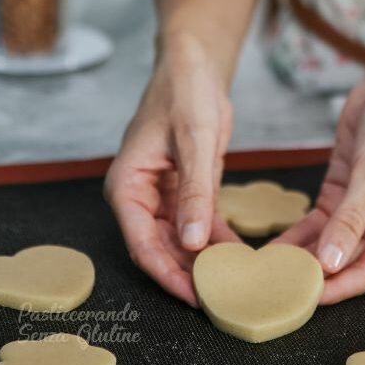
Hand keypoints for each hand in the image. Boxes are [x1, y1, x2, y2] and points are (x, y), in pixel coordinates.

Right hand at [103, 32, 239, 305]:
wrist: (194, 66)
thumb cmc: (184, 93)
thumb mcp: (194, 140)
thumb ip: (194, 191)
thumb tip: (193, 242)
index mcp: (126, 186)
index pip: (142, 243)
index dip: (168, 273)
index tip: (194, 298)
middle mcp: (139, 196)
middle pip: (160, 248)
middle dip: (187, 273)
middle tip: (220, 298)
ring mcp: (161, 195)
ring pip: (180, 240)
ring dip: (203, 260)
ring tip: (233, 282)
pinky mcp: (183, 189)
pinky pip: (197, 222)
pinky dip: (215, 238)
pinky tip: (237, 253)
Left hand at [276, 58, 364, 303]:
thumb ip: (351, 220)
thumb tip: (330, 262)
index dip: (337, 288)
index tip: (304, 299)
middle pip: (345, 263)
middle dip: (313, 275)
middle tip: (275, 289)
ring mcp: (360, 213)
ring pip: (327, 246)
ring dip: (301, 258)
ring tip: (267, 274)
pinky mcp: (341, 196)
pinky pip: (317, 224)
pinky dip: (298, 235)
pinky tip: (274, 248)